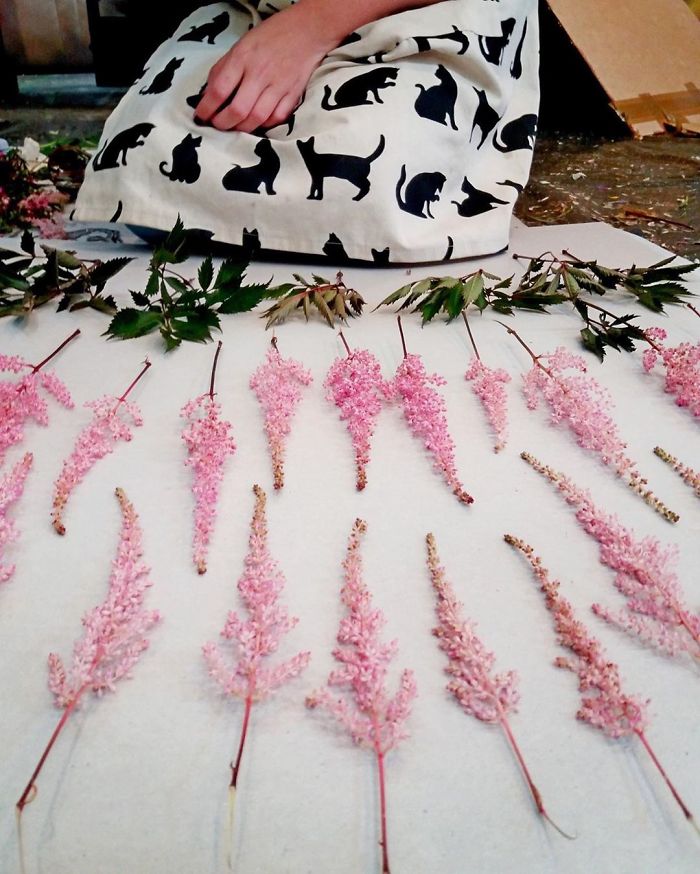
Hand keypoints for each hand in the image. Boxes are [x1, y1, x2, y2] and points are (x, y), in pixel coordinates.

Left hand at [194, 3, 337, 132]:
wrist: (307, 31)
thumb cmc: (270, 37)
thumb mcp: (241, 45)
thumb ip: (224, 69)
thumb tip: (209, 94)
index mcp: (242, 57)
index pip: (219, 90)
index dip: (207, 108)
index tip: (201, 116)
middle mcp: (260, 73)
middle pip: (238, 110)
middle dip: (223, 124)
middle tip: (217, 125)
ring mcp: (278, 86)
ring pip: (257, 119)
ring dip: (242, 129)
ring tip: (235, 127)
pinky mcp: (293, 94)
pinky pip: (276, 118)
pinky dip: (265, 125)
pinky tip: (257, 122)